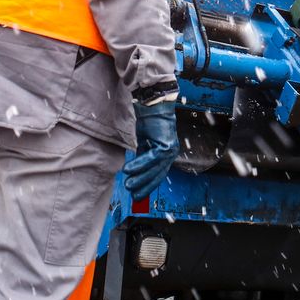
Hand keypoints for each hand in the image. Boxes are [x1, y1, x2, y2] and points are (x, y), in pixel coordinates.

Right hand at [122, 81, 179, 197]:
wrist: (153, 103)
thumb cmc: (148, 121)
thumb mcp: (144, 142)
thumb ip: (142, 156)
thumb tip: (134, 171)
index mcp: (166, 153)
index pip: (158, 174)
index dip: (148, 185)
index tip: (138, 194)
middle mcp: (171, 153)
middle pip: (158, 175)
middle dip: (145, 186)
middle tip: (133, 195)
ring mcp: (170, 148)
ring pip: (155, 169)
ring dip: (140, 178)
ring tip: (128, 185)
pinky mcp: (166, 143)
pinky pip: (152, 158)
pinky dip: (139, 165)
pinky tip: (129, 170)